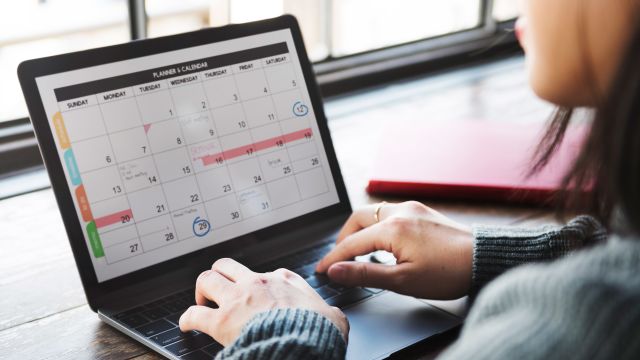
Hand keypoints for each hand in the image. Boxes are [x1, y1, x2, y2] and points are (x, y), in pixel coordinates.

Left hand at [179, 258, 348, 345]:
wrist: (304, 343)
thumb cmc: (318, 331)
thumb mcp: (332, 316)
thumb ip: (328, 312)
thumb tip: (334, 317)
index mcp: (284, 280)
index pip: (266, 273)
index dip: (257, 284)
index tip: (256, 294)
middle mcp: (257, 283)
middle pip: (227, 265)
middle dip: (219, 275)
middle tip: (218, 290)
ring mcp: (238, 299)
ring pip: (207, 279)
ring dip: (201, 290)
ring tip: (201, 301)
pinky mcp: (222, 320)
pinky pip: (194, 314)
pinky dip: (187, 318)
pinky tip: (186, 324)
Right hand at [316, 201, 472, 299]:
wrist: (484, 258)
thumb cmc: (449, 272)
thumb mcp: (402, 280)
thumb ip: (365, 273)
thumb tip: (336, 271)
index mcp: (392, 228)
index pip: (351, 243)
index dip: (334, 258)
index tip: (322, 270)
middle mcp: (400, 211)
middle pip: (358, 218)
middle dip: (344, 237)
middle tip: (339, 258)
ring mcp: (412, 208)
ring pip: (373, 212)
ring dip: (361, 229)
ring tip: (359, 251)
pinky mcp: (422, 211)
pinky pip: (389, 212)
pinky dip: (377, 225)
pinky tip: (383, 242)